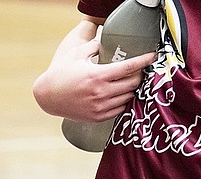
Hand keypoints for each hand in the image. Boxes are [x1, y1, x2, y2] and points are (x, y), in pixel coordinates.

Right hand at [33, 19, 155, 121]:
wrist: (48, 96)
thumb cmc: (61, 73)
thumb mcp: (77, 54)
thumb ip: (95, 46)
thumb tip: (106, 40)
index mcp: (97, 75)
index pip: (129, 68)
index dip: (143, 61)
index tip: (152, 57)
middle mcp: (100, 93)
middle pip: (132, 83)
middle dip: (139, 75)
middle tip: (138, 71)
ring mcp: (99, 107)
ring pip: (128, 98)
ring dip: (131, 90)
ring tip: (128, 83)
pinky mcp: (97, 117)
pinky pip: (119, 110)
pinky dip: (123, 102)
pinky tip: (119, 96)